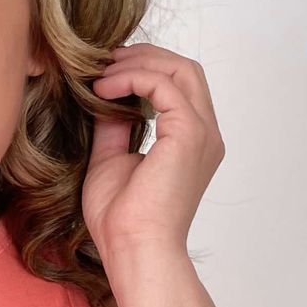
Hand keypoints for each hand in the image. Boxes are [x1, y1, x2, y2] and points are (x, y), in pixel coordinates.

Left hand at [83, 45, 225, 264]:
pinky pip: (164, 84)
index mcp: (193, 143)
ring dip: (137, 63)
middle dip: (144, 57)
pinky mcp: (188, 133)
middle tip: (104, 62)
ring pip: (180, 69)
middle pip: (186, 69)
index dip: (145, 70)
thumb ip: (114, 127)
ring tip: (100, 74)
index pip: (180, 86)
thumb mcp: (111, 161)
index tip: (108, 72)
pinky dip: (132, 78)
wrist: (133, 248)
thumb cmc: (122, 221)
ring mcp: (201, 133)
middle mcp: (205, 135)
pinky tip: (103, 89)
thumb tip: (105, 97)